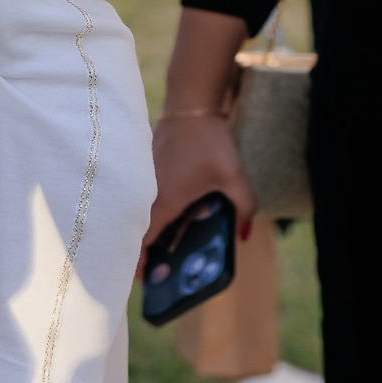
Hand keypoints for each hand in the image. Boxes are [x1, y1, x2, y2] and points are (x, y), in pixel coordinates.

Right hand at [144, 112, 256, 274]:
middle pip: (137, 229)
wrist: (191, 104)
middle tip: (156, 267)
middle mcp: (148, 191)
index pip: (143, 240)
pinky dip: (147, 207)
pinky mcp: (145, 165)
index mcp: (165, 200)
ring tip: (161, 244)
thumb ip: (244, 206)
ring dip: (144, 228)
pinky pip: (142, 194)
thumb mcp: (234, 176)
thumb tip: (243, 235)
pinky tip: (166, 211)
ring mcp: (144, 177)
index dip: (140, 262)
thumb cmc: (211, 141)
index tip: (145, 278)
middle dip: (143, 250)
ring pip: (137, 211)